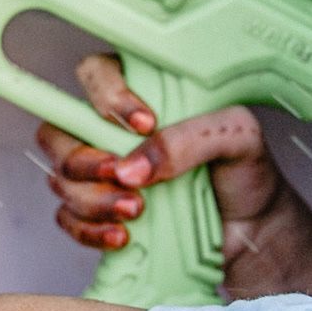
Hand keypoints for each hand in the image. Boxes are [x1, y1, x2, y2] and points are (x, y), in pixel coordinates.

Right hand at [37, 54, 311, 298]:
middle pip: (58, 131)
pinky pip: (69, 219)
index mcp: (142, 92)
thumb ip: (188, 140)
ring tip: (136, 212)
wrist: (253, 228)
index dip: (107, 96)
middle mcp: (111, 129)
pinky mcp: (99, 213)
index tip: (145, 124)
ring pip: (61, 179)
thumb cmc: (245, 170)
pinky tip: (122, 235)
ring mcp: (101, 172)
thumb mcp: (236, 138)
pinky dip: (89, 230)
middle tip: (125, 176)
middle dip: (85, 159)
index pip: (96, 75)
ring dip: (92, 198)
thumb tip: (132, 168)